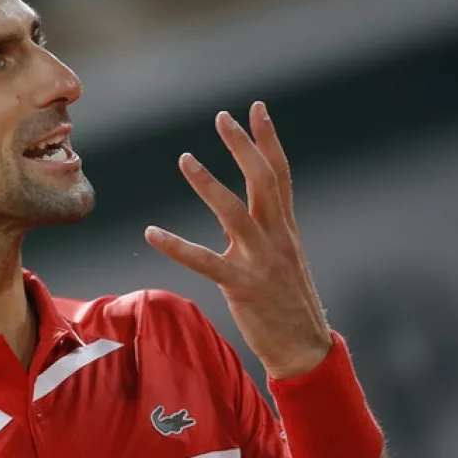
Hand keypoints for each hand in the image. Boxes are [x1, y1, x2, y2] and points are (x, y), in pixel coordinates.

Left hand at [145, 101, 331, 379]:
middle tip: (222, 116)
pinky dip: (177, 246)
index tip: (257, 108)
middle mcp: (277, 238)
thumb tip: (244, 209)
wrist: (305, 349)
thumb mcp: (283, 257)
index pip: (279, 174)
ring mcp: (262, 262)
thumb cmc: (288, 302)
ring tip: (185, 158)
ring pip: (235, 213)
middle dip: (243, 146)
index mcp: (285, 228)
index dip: (268, 140)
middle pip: (263, 181)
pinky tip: (152, 233)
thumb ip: (266, 230)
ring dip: (209, 184)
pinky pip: (205, 262)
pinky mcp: (243, 287)